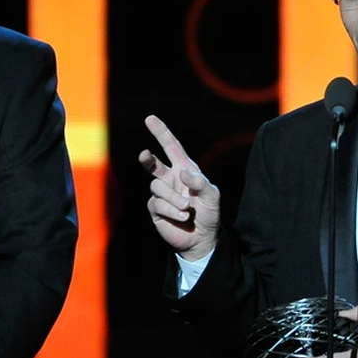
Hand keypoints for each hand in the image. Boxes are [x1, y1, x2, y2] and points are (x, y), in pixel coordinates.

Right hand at [138, 114, 220, 259]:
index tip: (149, 119)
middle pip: (152, 164)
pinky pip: (157, 204)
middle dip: (147, 159)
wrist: (202, 238)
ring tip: (188, 209)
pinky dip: (172, 210)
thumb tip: (183, 173)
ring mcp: (161, 194)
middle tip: (145, 155)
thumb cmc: (209, 213)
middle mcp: (170, 179)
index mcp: (184, 169)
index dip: (161, 133)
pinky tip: (183, 217)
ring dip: (174, 198)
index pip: (171, 147)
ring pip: (157, 187)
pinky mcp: (156, 209)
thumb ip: (200, 182)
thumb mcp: (212, 196)